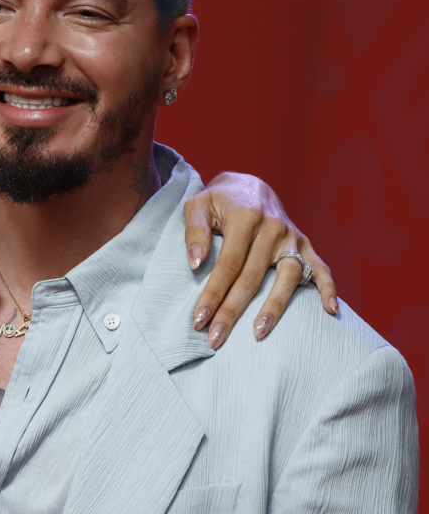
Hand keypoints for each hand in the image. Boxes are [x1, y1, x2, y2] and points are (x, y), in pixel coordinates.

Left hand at [184, 172, 336, 349]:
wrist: (249, 185)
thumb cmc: (218, 200)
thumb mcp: (198, 206)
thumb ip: (195, 232)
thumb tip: (196, 264)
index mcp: (245, 217)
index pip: (227, 265)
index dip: (213, 294)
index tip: (199, 320)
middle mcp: (272, 228)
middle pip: (252, 277)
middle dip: (232, 310)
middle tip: (215, 339)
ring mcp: (292, 237)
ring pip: (287, 277)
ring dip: (274, 307)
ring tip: (259, 333)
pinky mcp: (305, 244)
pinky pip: (321, 268)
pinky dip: (328, 288)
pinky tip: (330, 311)